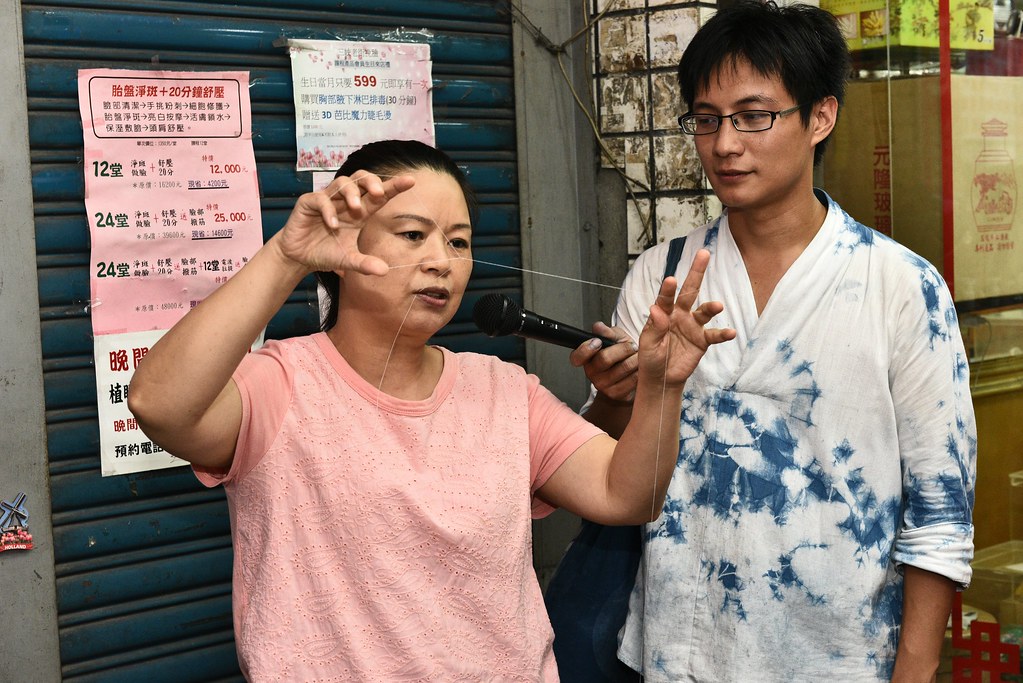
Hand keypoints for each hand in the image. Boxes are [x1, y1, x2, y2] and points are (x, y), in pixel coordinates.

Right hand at [275, 170, 416, 275]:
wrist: (298, 257)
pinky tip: (333, 224)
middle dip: (372, 182)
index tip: (411, 181)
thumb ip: (365, 264)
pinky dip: (328, 209)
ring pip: (342, 183)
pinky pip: (321, 199)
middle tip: (379, 192)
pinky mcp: (309, 203)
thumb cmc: (326, 253)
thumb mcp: (348, 261)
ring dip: (352, 193)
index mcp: (360, 212)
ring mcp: (327, 199)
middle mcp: (345, 202)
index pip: (379, 196)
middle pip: (362, 179)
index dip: (394, 186)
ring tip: (357, 208)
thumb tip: (385, 271)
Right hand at [570, 322, 638, 402]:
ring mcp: (602, 385)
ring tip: (638, 356)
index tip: (598, 341)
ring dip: (635, 359)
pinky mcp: (615, 393)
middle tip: (632, 346)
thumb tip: (598, 327)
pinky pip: (632, 379)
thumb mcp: (615, 339)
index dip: (586, 348)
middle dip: (623, 349)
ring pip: (623, 367)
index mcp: (586, 358)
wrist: (629, 376)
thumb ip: (607, 332)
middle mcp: (591, 372)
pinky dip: (640, 370)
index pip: (577, 356)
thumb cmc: (620, 355)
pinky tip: (639, 368)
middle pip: (605, 358)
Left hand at [638, 248, 733, 386]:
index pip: (665, 298)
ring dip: (711, 307)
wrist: (661, 378)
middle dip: (696, 273)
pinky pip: (715, 335)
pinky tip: (730, 333)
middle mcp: (679, 314)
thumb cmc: (650, 358)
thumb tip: (656, 308)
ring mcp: (693, 326)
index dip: (668, 290)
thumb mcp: (648, 344)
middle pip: (689, 291)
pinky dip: (723, 334)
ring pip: (704, 311)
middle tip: (704, 254)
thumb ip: (655, 327)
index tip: (671, 280)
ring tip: (718, 305)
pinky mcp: (702, 340)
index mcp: (663, 313)